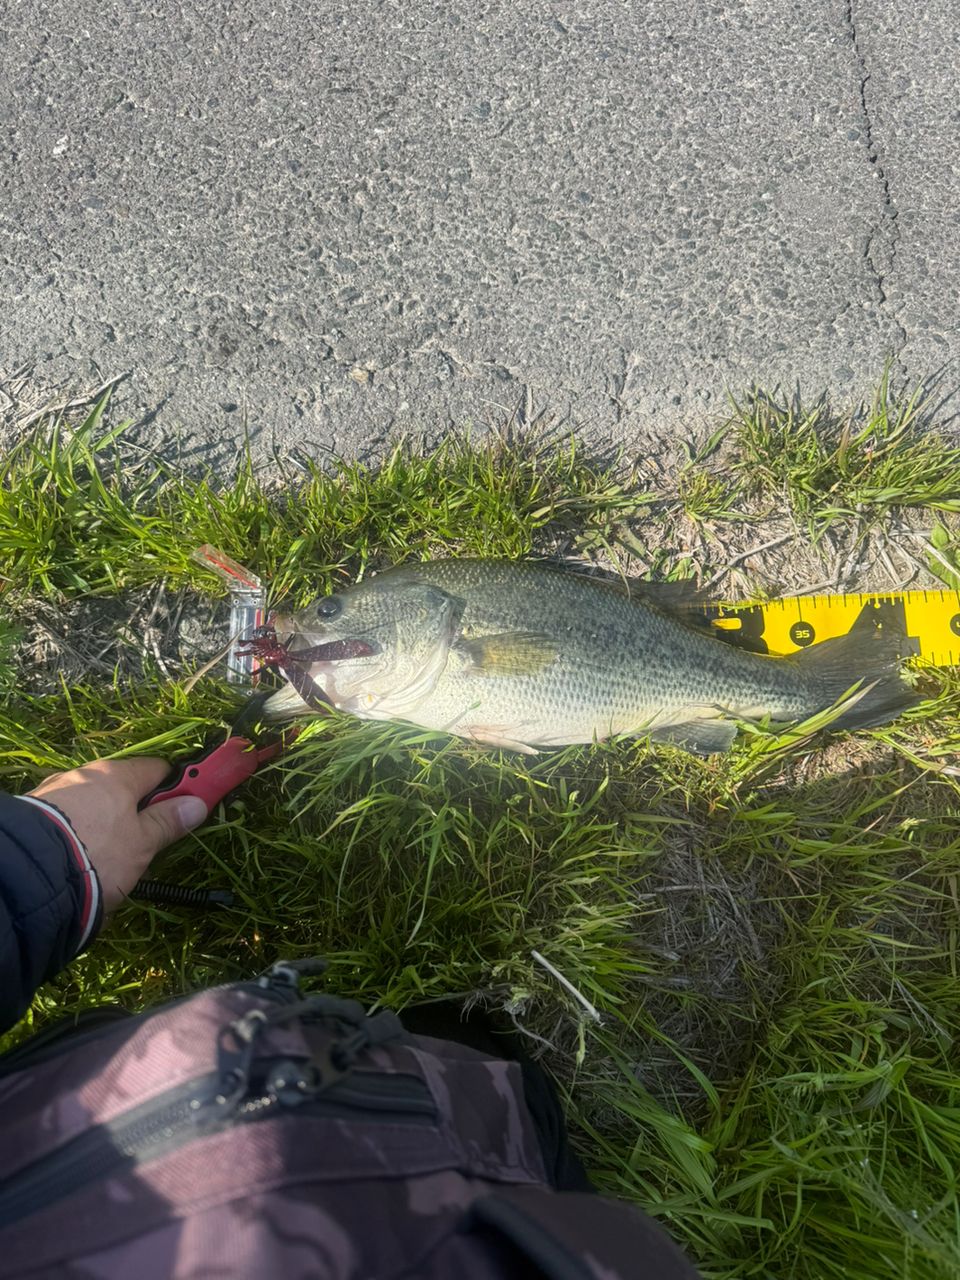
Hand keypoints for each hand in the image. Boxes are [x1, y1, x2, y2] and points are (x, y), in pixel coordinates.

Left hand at [28, 758, 207, 911]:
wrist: (31, 875)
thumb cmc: (99, 854)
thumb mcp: (141, 843)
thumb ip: (167, 822)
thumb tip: (196, 803)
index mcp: (118, 775)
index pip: (158, 768)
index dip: (176, 786)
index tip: (184, 807)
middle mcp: (85, 774)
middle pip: (122, 785)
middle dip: (137, 808)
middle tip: (145, 841)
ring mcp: (55, 791)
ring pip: (93, 801)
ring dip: (105, 819)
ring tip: (107, 856)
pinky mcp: (34, 813)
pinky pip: (67, 816)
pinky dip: (78, 829)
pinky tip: (79, 855)